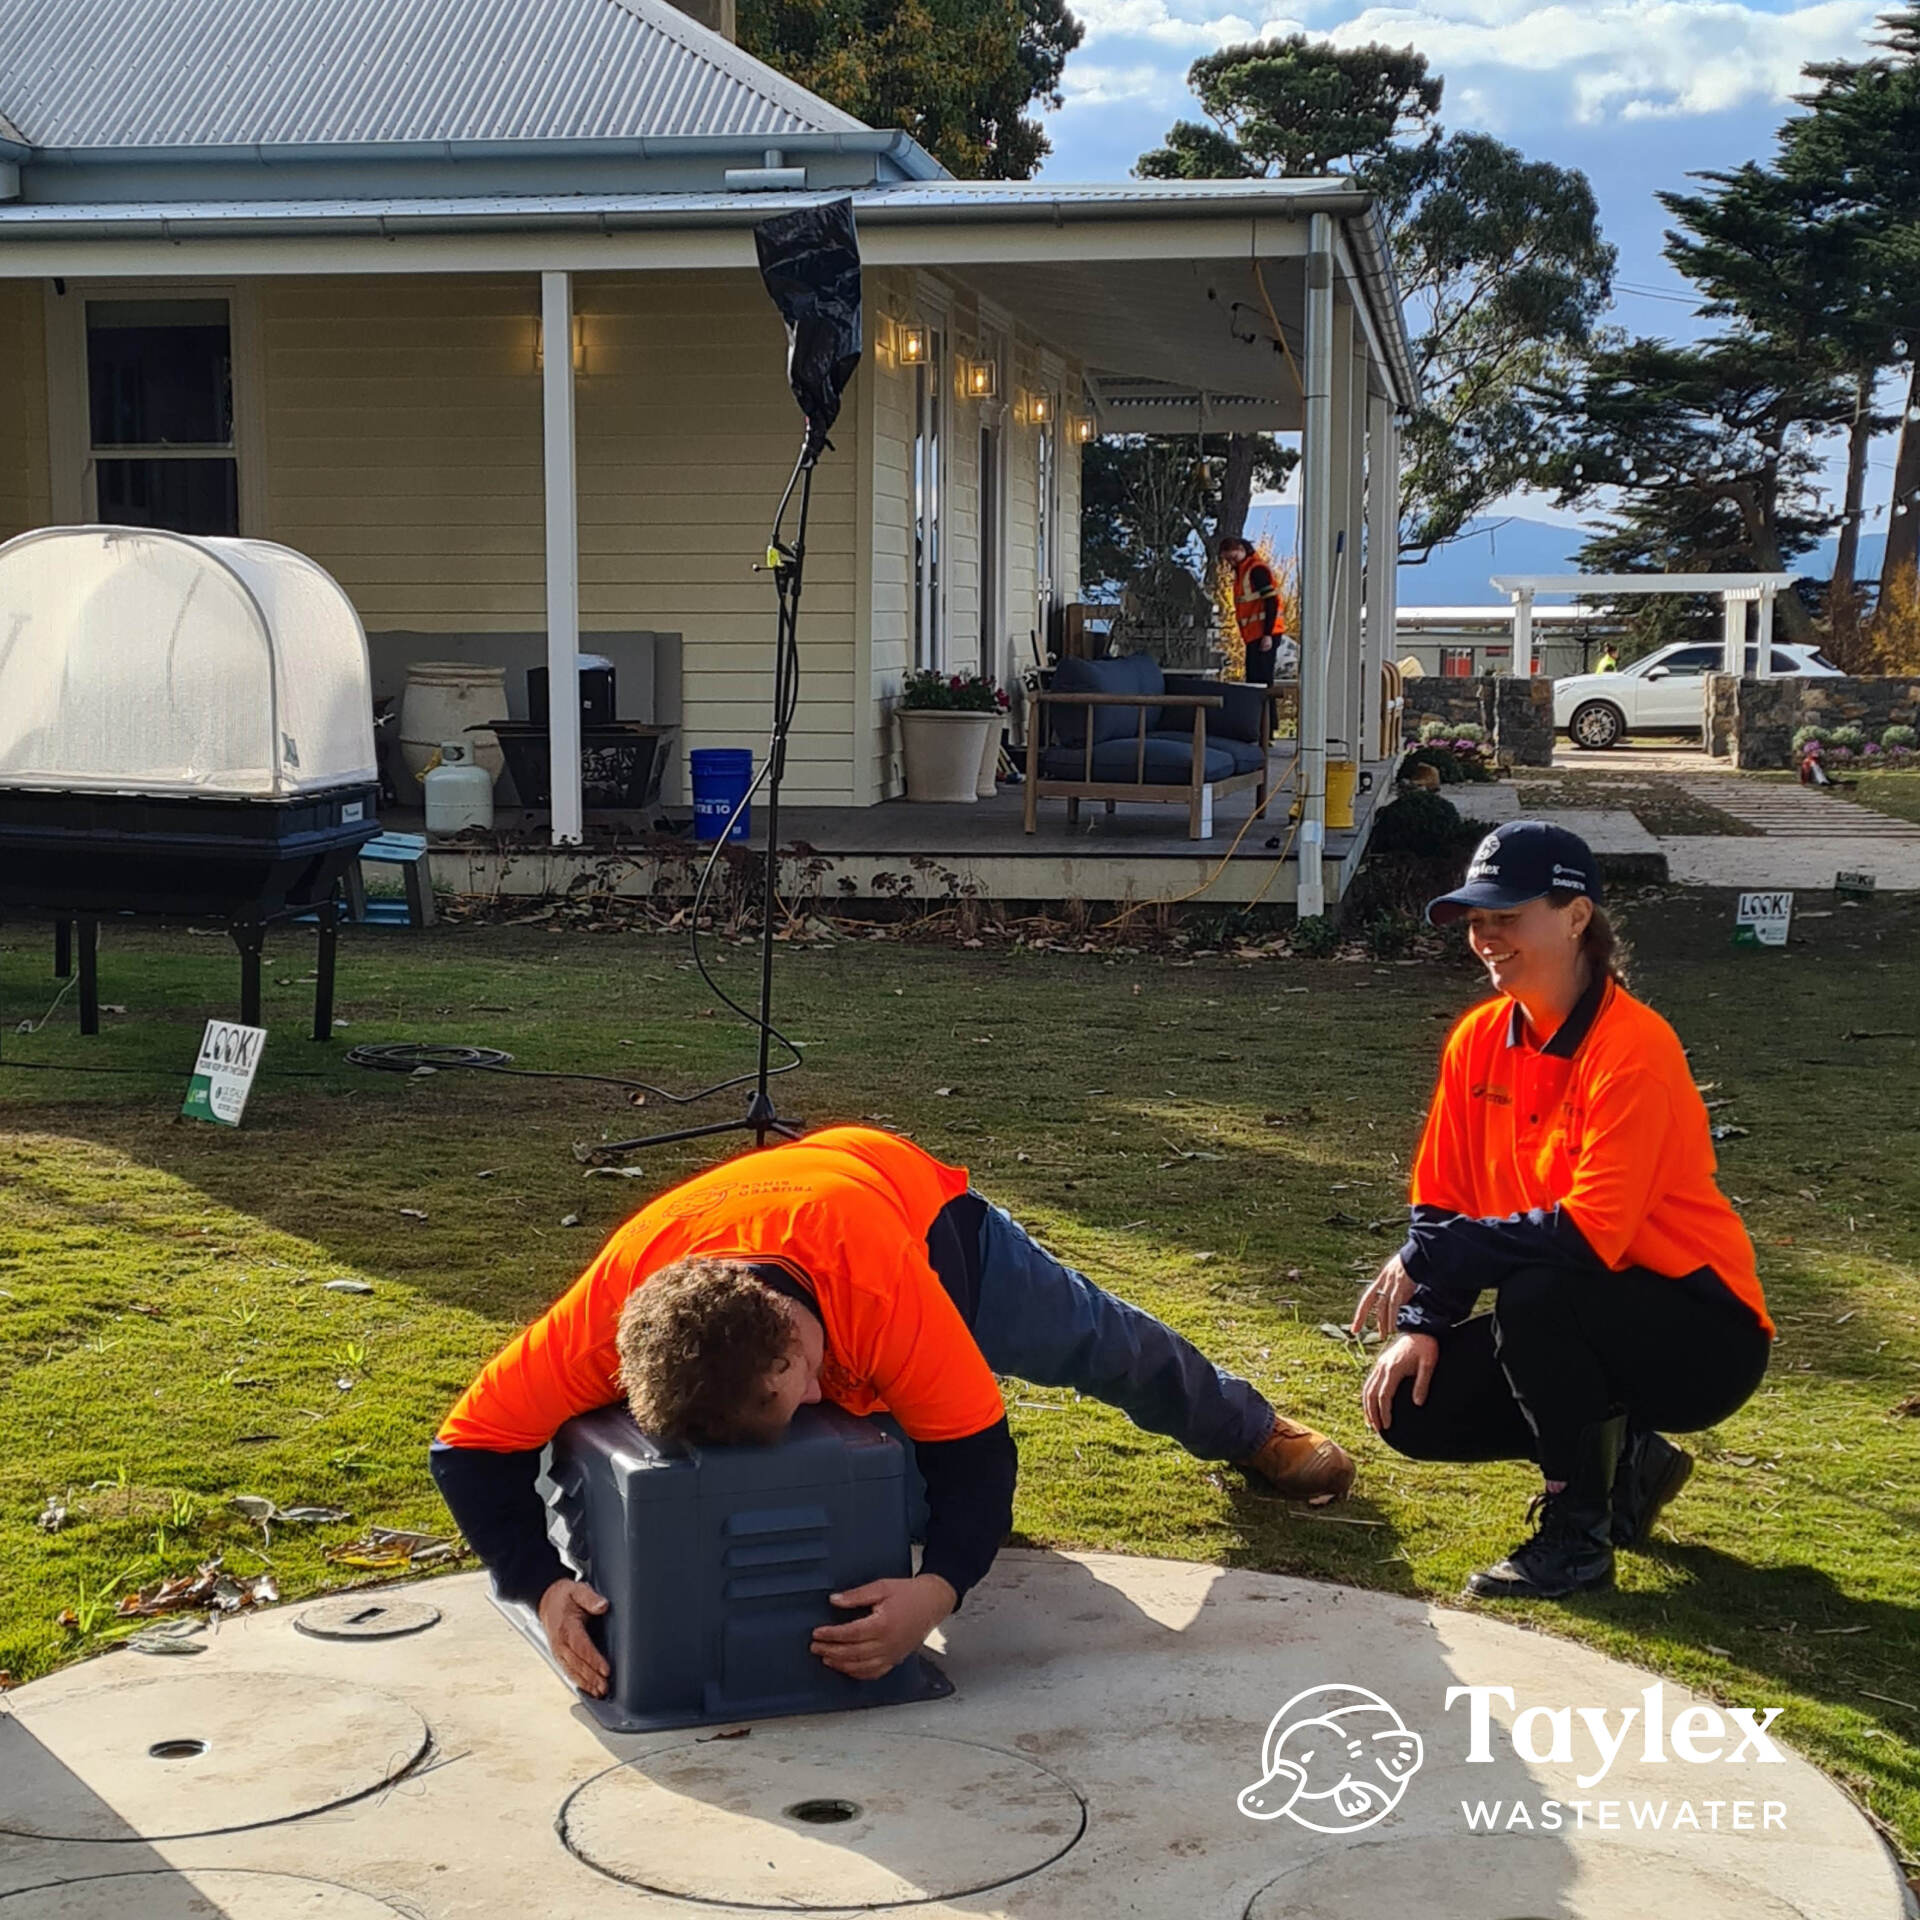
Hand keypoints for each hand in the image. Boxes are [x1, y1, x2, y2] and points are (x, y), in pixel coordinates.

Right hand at [537, 1577, 610, 1697]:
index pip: (581, 1647)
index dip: (594, 1660)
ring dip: (586, 1683)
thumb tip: (602, 1606)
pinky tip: (588, 1689)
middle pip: (577, 1664)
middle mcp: (560, 1643)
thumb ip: (590, 1598)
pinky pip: (568, 1671)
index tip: (606, 1670)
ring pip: (572, 1671)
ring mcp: (558, 1651)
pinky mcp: (559, 1655)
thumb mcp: (578, 1590)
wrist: (546, 1599)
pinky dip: (578, 1681)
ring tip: (599, 1692)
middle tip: (605, 1687)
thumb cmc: (564, 1596)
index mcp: (566, 1627)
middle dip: (591, 1677)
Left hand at [811, 1574, 956, 1680]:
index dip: (831, 1635)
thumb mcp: (882, 1587)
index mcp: (883, 1624)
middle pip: (852, 1652)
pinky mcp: (895, 1659)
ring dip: (841, 1664)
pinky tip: (847, 1668)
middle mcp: (887, 1643)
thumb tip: (834, 1600)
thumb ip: (857, 1595)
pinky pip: (874, 1673)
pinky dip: (858, 1673)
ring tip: (826, 1658)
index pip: (850, 1633)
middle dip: (830, 1651)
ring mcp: (892, 1654)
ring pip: (861, 1666)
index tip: (817, 1633)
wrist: (933, 1602)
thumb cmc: (909, 1593)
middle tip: (815, 1647)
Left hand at [1352, 1253, 1415, 1342]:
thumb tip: (1399, 1305)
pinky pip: (1394, 1304)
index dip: (1361, 1311)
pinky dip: (1392, 1317)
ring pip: (1382, 1306)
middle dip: (1361, 1316)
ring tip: (1384, 1334)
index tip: (1355, 1323)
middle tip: (1356, 1330)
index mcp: (1383, 1278)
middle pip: (1368, 1300)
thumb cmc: (1415, 1265)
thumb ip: (1399, 1291)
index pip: (1368, 1296)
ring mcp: (1391, 1283)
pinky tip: (1392, 1327)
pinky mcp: (1400, 1285)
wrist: (1422, 1253)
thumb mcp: (1402, 1276)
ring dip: (1383, 1321)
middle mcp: (1383, 1280)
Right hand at [1363, 1333, 1438, 1435]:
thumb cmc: (1427, 1347)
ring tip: (1370, 1422)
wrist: (1420, 1328)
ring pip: (1367, 1388)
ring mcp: (1380, 1364)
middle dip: (1372, 1413)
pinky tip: (1370, 1405)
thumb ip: (1422, 1383)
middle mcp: (1383, 1366)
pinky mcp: (1381, 1363)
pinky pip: (1369, 1382)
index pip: (1384, 1395)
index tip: (1388, 1426)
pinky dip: (1368, 1395)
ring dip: (1367, 1406)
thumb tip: (1417, 1403)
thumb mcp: (1429, 1364)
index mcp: (1393, 1368)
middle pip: (1371, 1394)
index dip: (1384, 1412)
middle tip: (1377, 1430)